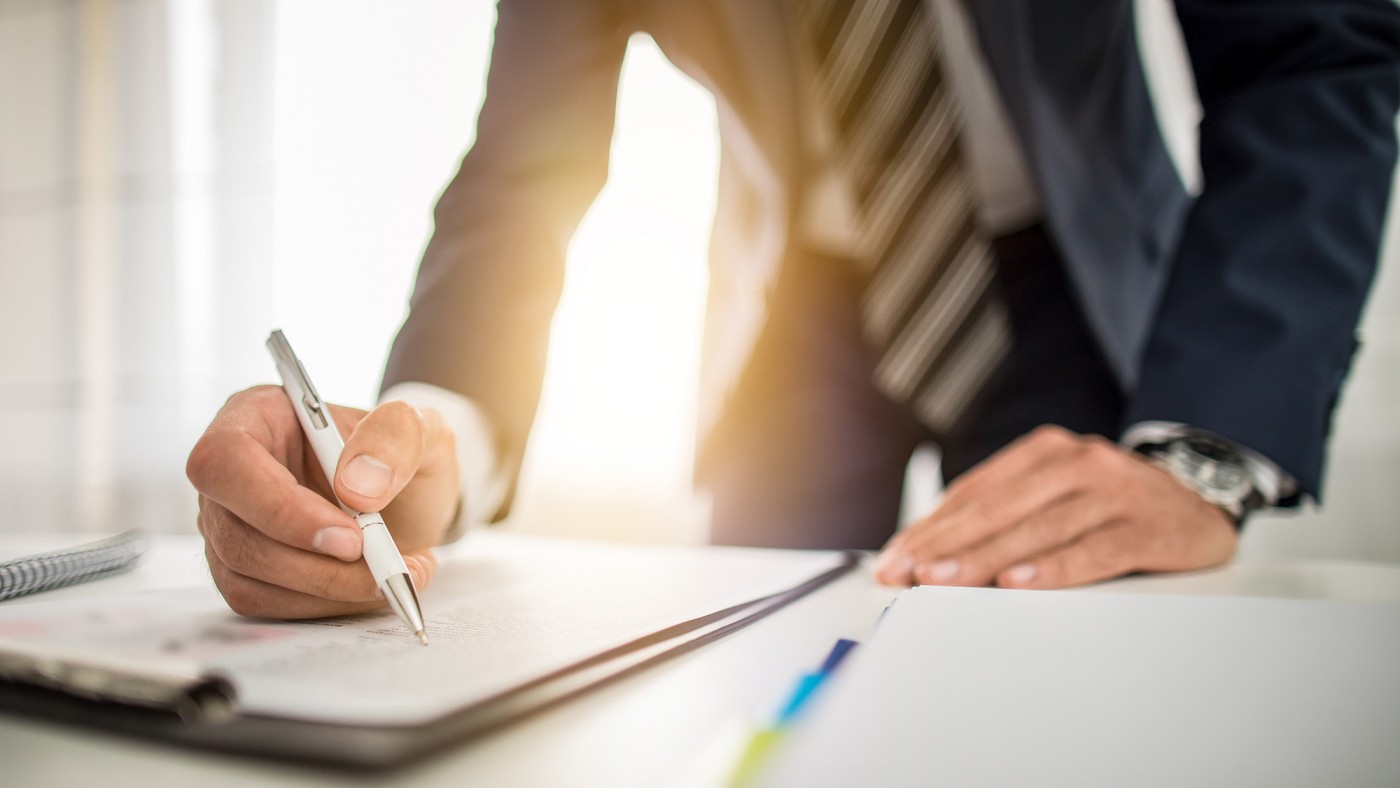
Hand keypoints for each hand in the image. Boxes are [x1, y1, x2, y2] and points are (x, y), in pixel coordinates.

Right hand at [187, 385, 460, 617]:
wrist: (408, 497)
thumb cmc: (401, 455)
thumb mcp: (418, 429)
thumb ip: (395, 438)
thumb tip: (356, 487)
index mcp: (256, 416)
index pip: (226, 461)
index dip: (280, 507)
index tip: (350, 537)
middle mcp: (230, 473)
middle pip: (236, 533)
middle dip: (317, 564)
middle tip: (387, 568)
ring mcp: (229, 525)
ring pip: (247, 577)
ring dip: (328, 589)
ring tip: (395, 574)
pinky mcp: (243, 570)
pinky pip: (265, 602)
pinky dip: (324, 604)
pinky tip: (369, 585)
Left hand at [872, 425, 1237, 588]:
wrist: (1201, 499)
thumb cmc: (1112, 504)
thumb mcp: (1057, 494)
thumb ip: (1003, 514)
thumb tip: (929, 551)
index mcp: (1045, 452)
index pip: (974, 493)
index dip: (930, 528)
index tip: (894, 559)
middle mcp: (1078, 462)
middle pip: (998, 509)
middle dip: (944, 546)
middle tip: (906, 574)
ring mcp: (1115, 491)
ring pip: (1038, 529)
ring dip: (985, 559)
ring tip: (944, 581)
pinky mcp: (1149, 526)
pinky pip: (1095, 550)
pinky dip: (1055, 568)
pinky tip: (1020, 583)